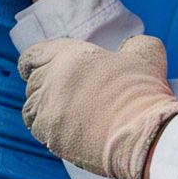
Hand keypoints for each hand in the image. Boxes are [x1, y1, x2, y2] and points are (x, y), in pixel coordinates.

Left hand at [17, 35, 177, 178]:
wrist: (145, 134)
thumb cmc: (146, 93)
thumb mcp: (146, 54)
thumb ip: (132, 44)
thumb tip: (128, 49)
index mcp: (71, 54)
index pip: (33, 55)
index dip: (32, 64)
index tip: (36, 71)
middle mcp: (54, 77)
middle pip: (32, 82)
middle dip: (45, 89)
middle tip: (62, 98)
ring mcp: (49, 107)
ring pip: (31, 107)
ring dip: (43, 110)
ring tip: (63, 116)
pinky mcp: (50, 133)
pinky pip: (37, 130)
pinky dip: (48, 130)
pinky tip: (65, 131)